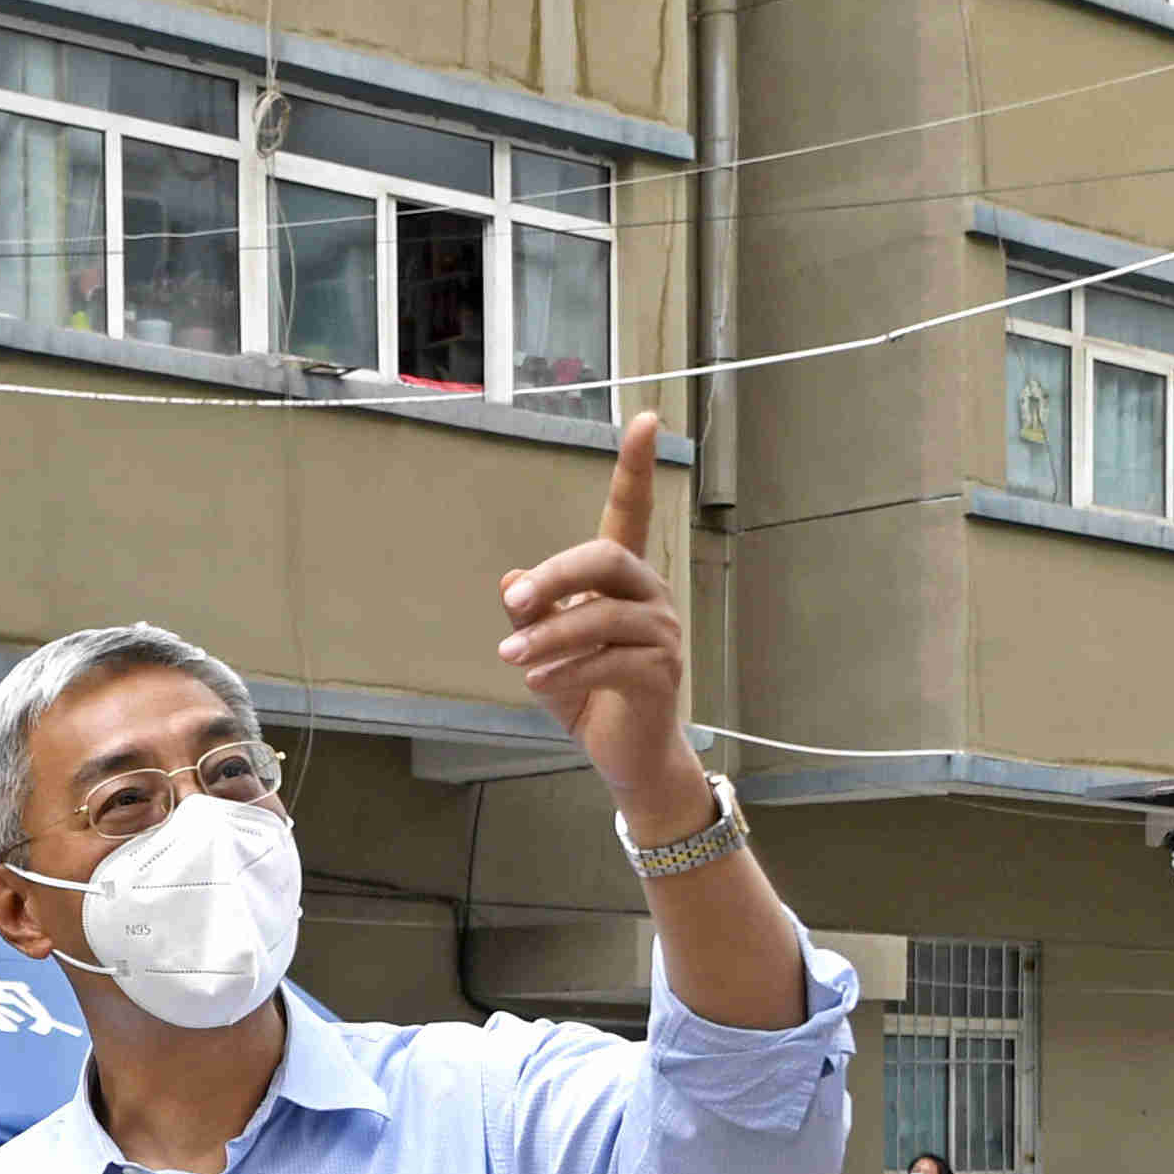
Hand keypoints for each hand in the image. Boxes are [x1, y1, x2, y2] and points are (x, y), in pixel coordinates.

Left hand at [496, 413, 703, 828]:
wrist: (625, 754)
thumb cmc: (587, 692)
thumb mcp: (546, 648)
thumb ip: (533, 613)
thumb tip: (512, 582)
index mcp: (622, 579)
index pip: (631, 511)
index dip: (636, 466)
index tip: (646, 419)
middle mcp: (649, 596)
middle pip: (606, 558)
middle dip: (554, 576)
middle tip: (516, 602)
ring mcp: (661, 633)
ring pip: (601, 615)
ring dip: (548, 636)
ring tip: (512, 656)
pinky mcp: (660, 673)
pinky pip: (609, 659)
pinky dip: (567, 669)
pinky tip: (538, 681)